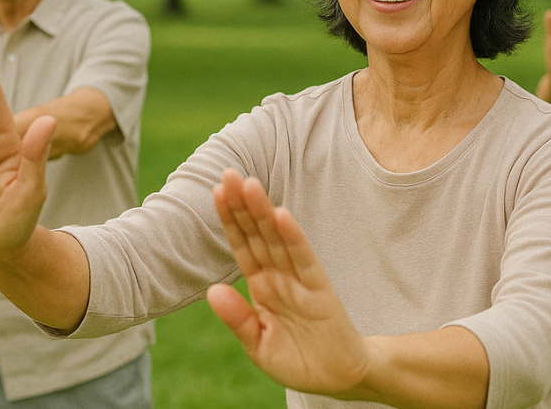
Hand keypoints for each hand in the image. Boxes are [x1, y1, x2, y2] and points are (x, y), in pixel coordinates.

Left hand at [207, 170, 371, 396]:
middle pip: (258, 235)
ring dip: (263, 212)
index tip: (216, 191)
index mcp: (262, 288)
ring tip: (249, 184)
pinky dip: (294, 238)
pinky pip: (304, 260)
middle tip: (228, 172)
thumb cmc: (299, 360)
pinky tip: (282, 216)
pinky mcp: (320, 291)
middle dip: (242, 205)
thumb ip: (237, 319)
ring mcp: (300, 282)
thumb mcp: (259, 345)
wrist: (338, 379)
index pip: (243, 247)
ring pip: (278, 241)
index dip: (230, 220)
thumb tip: (212, 290)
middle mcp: (280, 278)